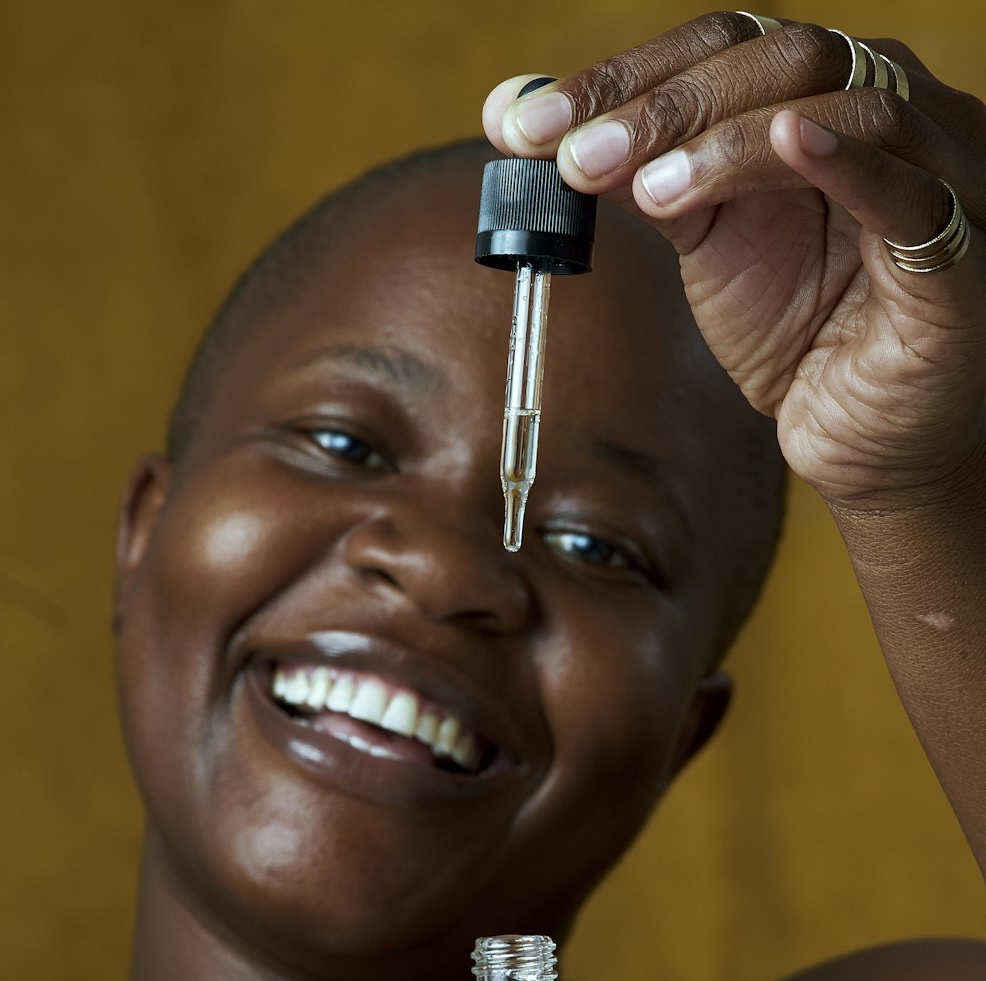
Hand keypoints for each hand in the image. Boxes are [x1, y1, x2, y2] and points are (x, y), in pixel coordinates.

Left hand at [483, 15, 985, 508]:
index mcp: (824, 103)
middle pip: (781, 57)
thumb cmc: (805, 338)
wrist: (868, 443)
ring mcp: (938, 174)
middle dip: (662, 102)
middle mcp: (890, 117)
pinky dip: (849, 158)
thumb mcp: (712, 247)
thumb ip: (650, 181)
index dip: (624, 75)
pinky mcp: (960, 257)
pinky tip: (786, 144)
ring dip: (729, 139)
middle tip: (571, 154)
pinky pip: (910, 190)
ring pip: (844, 104)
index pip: (726, 49)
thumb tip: (538, 128)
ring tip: (646, 189)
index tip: (526, 121)